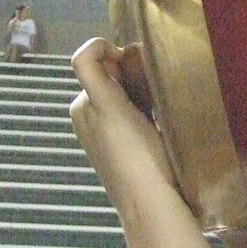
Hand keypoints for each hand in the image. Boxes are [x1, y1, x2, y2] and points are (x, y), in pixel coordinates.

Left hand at [70, 38, 175, 201]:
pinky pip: (137, 115)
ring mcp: (111, 135)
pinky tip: (163, 123)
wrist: (154, 203)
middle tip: (155, 86)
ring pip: (127, 95)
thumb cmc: (134, 155)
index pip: (93, 61)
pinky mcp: (130, 148)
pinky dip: (149, 109)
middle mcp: (91, 118)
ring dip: (144, 91)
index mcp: (82, 106)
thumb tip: (96, 44)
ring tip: (162, 106)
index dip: (115, 53)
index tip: (139, 65)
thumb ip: (92, 70)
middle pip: (112, 76)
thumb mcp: (107, 105)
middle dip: (132, 73)